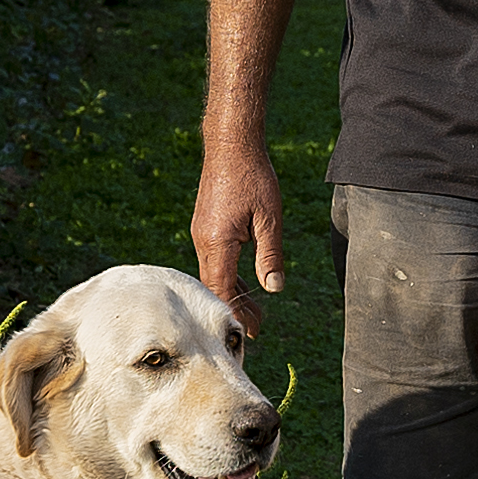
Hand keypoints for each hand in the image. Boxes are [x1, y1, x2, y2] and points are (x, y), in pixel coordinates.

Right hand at [190, 152, 286, 331]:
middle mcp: (203, 242)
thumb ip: (270, 256)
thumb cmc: (253, 177)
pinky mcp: (206, 228)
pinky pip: (216, 260)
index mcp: (217, 243)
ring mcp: (202, 234)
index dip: (236, 314)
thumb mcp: (270, 219)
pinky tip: (246, 284)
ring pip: (215, 275)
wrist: (231, 145)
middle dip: (236, 309)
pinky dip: (230, 276)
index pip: (222, 290)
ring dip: (233, 293)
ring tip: (255, 313)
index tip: (251, 333)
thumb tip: (274, 289)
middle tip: (257, 330)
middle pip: (216, 287)